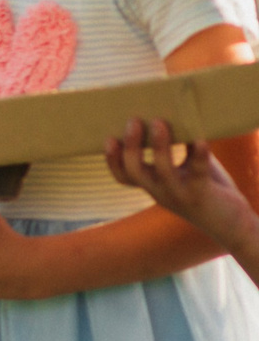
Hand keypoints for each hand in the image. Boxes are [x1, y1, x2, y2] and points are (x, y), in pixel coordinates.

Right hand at [108, 116, 258, 251]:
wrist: (231, 223)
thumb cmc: (210, 190)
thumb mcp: (190, 169)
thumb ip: (183, 149)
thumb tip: (181, 116)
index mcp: (153, 186)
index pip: (123, 176)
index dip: (112, 159)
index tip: (109, 138)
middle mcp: (160, 192)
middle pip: (134, 172)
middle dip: (131, 146)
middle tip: (134, 121)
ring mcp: (178, 195)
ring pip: (161, 172)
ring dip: (160, 146)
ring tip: (160, 123)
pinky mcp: (200, 194)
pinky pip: (197, 173)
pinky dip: (198, 155)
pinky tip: (201, 140)